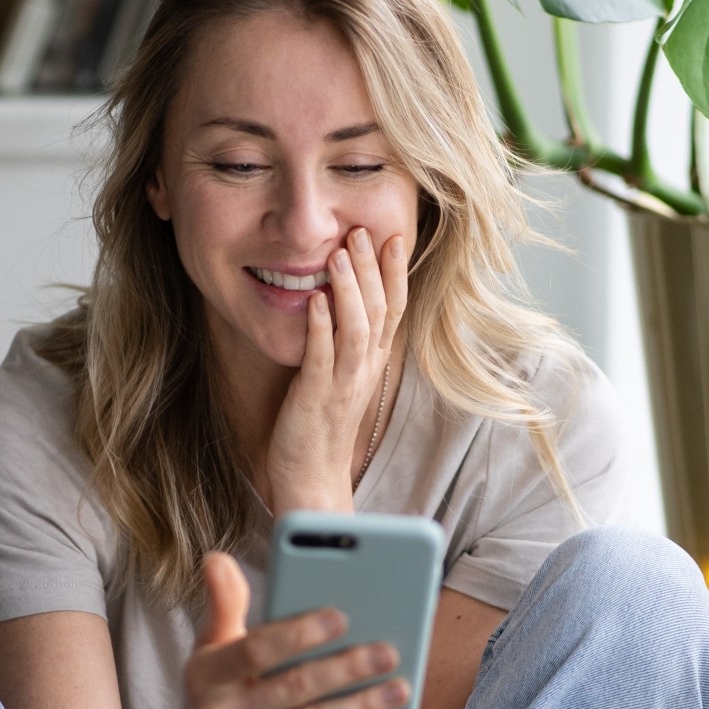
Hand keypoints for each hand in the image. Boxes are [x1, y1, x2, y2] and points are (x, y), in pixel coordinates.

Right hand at [161, 553, 409, 708]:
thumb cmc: (215, 697)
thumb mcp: (209, 652)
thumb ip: (223, 605)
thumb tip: (218, 557)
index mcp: (205, 676)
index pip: (255, 650)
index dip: (298, 634)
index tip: (341, 616)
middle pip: (295, 687)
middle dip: (347, 669)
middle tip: (389, 651)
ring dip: (363, 705)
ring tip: (401, 686)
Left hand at [265, 228, 408, 512]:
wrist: (313, 479)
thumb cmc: (321, 427)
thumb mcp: (340, 377)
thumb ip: (345, 342)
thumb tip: (340, 303)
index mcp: (372, 362)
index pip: (392, 309)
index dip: (394, 273)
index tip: (394, 237)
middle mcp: (365, 369)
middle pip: (377, 311)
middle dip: (372, 269)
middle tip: (363, 230)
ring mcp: (343, 383)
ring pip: (356, 329)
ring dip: (350, 290)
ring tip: (341, 254)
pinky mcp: (317, 397)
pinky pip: (323, 357)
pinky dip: (321, 327)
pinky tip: (315, 300)